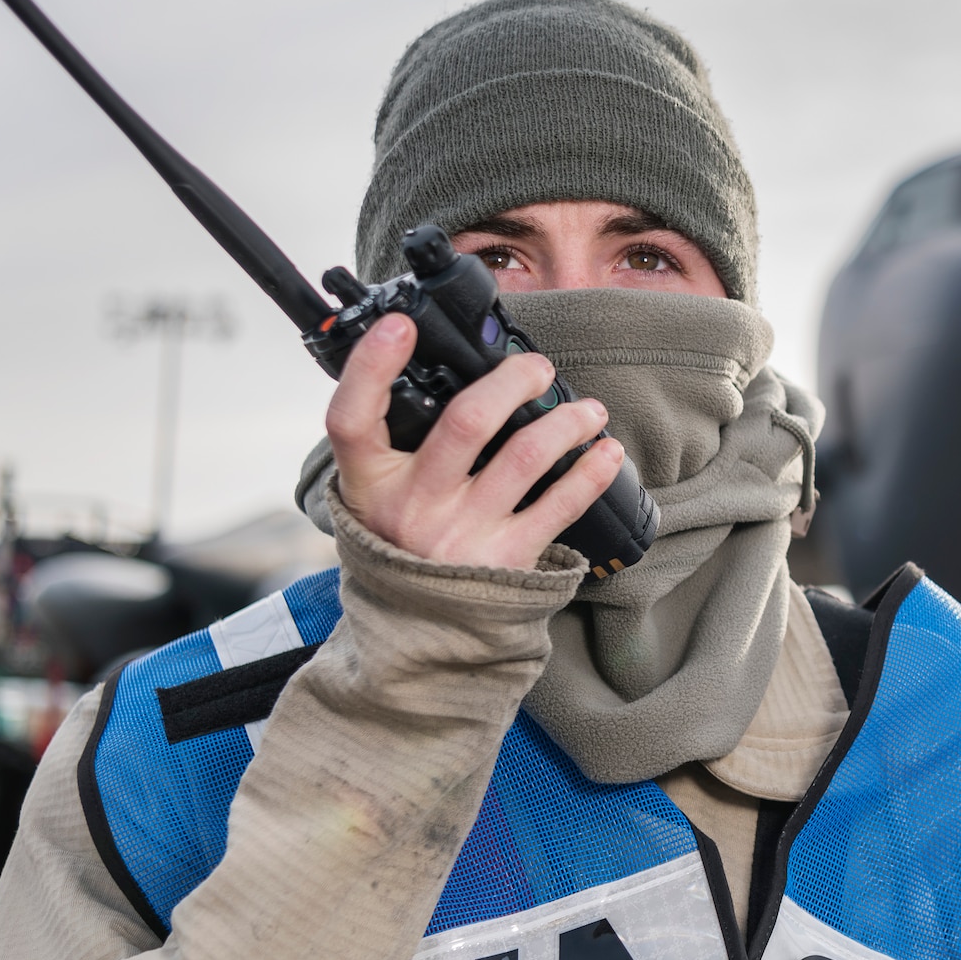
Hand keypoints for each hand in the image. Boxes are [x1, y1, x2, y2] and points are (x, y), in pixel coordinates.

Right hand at [326, 314, 624, 568]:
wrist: (418, 634)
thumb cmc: (401, 547)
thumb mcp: (374, 500)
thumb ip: (391, 448)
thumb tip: (430, 373)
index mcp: (370, 485)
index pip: (352, 419)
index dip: (371, 367)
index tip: (400, 325)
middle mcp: (414, 508)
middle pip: (466, 423)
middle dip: (513, 381)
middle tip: (537, 369)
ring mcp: (462, 535)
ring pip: (525, 456)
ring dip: (566, 422)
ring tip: (587, 410)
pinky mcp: (507, 560)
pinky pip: (561, 506)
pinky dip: (591, 473)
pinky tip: (607, 451)